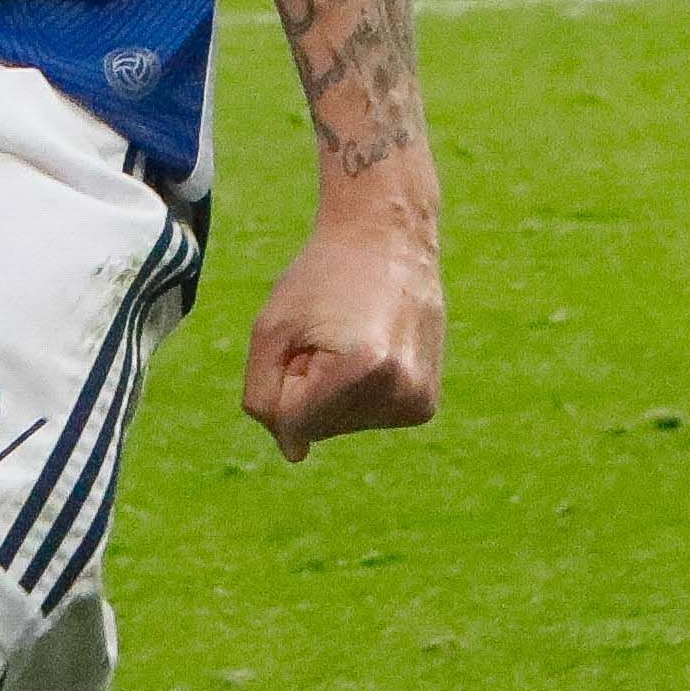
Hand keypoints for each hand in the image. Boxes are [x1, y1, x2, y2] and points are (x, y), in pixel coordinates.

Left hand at [238, 201, 444, 461]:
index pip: (291, 421)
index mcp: (363, 367)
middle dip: (309, 387)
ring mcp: (418, 401)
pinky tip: (372, 351)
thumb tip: (294, 452)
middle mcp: (400, 390)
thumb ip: (264, 397)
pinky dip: (357, 393)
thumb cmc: (321, 277)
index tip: (307, 337)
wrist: (388, 238)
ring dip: (333, 390)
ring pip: (341, 427)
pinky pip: (366, 419)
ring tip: (354, 338)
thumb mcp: (271, 329)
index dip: (285, 376)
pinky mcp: (425, 405)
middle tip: (331, 333)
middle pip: (317, 428)